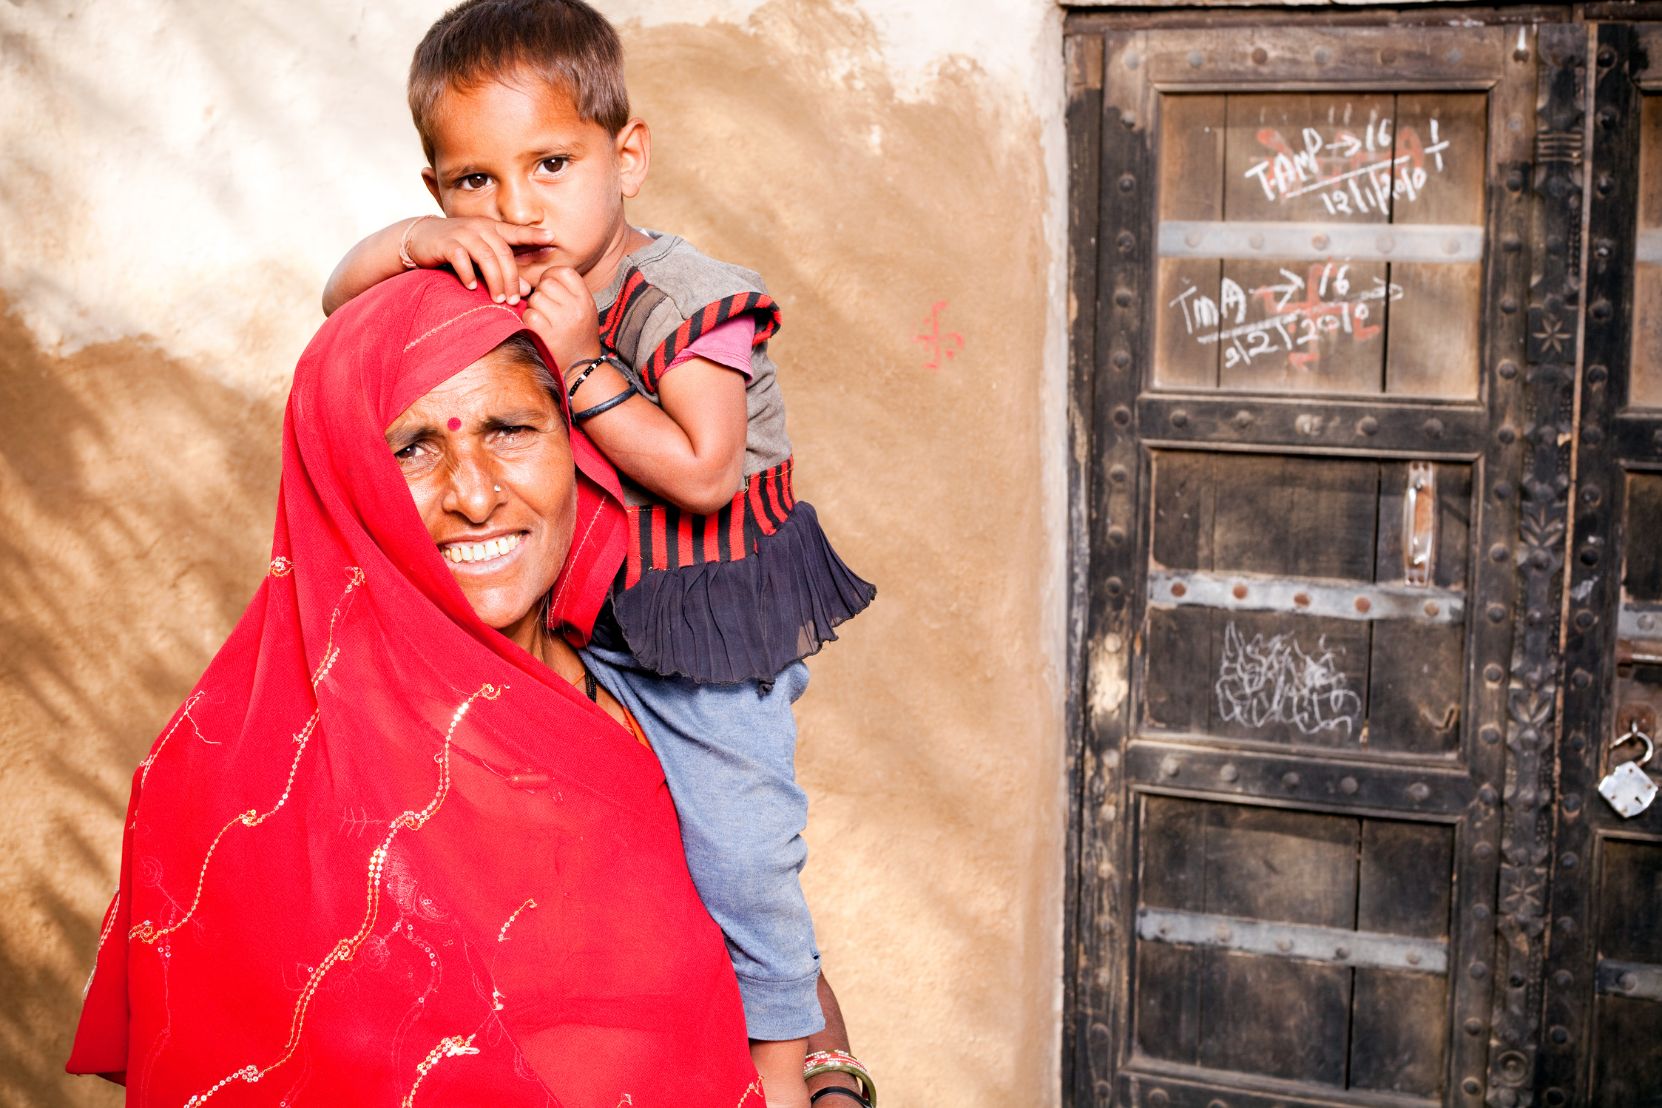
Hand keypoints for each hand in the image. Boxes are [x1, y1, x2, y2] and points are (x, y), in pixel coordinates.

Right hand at [403, 217, 551, 304]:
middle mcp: (480, 228)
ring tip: (498, 299)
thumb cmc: (457, 248)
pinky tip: (472, 287)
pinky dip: (468, 273)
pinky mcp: (445, 243)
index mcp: (492, 229)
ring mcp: (462, 234)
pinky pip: (460, 258)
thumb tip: (528, 290)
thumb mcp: (482, 254)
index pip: (517, 232)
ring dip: (494, 280)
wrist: (420, 238)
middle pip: (503, 254)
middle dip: (512, 278)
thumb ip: (504, 268)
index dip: (534, 235)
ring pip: (486, 257)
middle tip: (516, 299)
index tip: (553, 239)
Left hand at [522, 267, 602, 374]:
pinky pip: (529, 315)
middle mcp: (576, 308)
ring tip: (543, 318)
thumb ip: (569, 291)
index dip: (551, 276)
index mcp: (586, 299)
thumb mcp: (584, 309)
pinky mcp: (547, 335)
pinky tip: (537, 327)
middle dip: (541, 293)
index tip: (549, 287)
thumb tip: (544, 276)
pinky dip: (529, 320)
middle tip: (545, 307)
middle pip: (547, 284)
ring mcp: (562, 322)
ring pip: (536, 298)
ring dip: (534, 307)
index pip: (564, 272)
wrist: (582, 365)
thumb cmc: (579, 334)